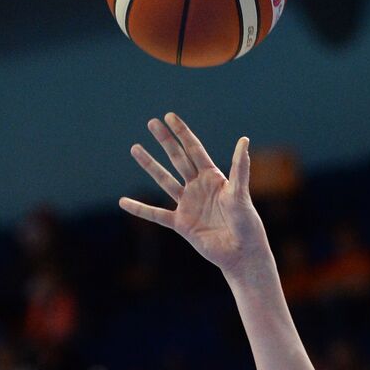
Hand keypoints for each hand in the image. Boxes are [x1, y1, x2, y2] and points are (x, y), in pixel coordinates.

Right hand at [119, 113, 274, 279]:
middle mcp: (199, 187)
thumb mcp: (240, 194)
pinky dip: (140, 209)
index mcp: (214, 177)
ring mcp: (188, 205)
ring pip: (164, 181)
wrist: (241, 253)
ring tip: (135, 148)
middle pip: (178, 159)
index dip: (182, 133)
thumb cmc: (246, 223)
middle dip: (165, 141)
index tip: (170, 117)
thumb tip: (244, 140)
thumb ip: (240, 168)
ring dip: (150, 165)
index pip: (195, 150)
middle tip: (151, 123)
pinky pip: (156, 215)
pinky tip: (123, 202)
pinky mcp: (181, 224)